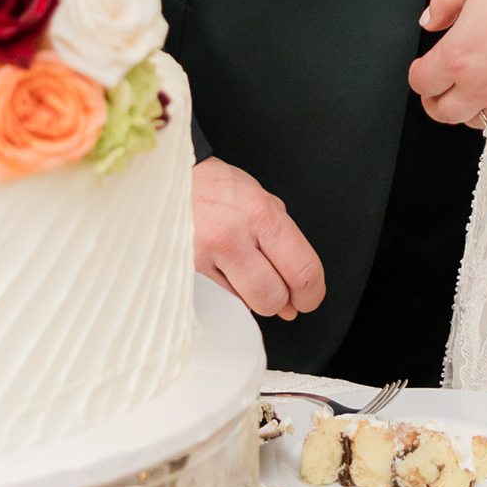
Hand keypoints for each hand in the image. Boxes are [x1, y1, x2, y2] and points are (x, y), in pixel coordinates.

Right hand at [192, 156, 325, 320]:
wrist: (175, 181)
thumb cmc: (222, 191)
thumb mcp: (265, 203)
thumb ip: (285, 247)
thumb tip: (295, 297)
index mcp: (261, 215)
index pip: (302, 271)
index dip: (311, 294)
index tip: (308, 298)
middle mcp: (232, 236)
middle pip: (273, 298)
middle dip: (281, 301)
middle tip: (280, 291)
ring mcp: (204, 256)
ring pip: (246, 305)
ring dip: (254, 298)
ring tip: (247, 274)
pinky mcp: (185, 271)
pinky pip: (220, 301)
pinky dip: (230, 295)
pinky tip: (226, 273)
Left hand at [409, 0, 486, 127]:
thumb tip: (430, 20)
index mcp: (460, 55)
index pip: (422, 83)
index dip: (419, 73)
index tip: (425, 66)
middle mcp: (482, 85)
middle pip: (442, 112)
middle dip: (435, 100)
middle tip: (440, 87)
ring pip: (476, 120)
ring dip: (469, 107)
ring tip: (473, 88)